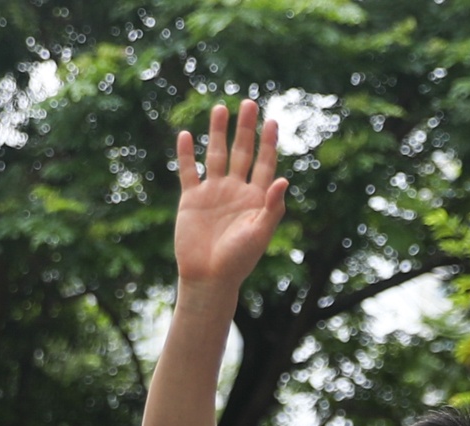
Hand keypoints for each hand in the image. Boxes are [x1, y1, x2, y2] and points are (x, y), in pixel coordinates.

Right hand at [173, 100, 287, 289]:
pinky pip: (188, 172)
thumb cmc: (239, 260)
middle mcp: (236, 190)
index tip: (272, 121)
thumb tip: (283, 180)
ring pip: (216, 155)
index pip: (264, 163)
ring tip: (220, 108)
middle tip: (249, 103)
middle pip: (242, 152)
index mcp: (256, 198)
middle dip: (245, 129)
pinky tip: (186, 135)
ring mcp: (213, 193)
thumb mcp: (260, 233)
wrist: (208, 277)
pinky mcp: (191, 199)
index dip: (268, 143)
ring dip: (217, 133)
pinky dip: (186, 155)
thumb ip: (272, 207)